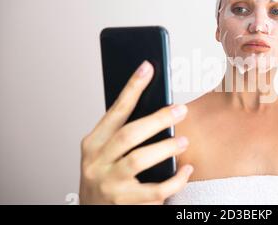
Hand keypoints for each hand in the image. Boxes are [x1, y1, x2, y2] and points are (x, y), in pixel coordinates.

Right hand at [79, 61, 192, 203]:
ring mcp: (109, 184)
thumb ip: (122, 133)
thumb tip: (156, 106)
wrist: (91, 213)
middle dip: (157, 119)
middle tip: (180, 110)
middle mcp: (96, 162)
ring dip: (165, 147)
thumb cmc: (103, 176)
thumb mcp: (104, 152)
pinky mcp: (124, 203)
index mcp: (92, 143)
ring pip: (139, 160)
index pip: (115, 111)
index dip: (132, 88)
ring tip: (183, 141)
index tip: (147, 67)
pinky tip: (186, 170)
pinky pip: (156, 190)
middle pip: (129, 134)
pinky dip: (175, 179)